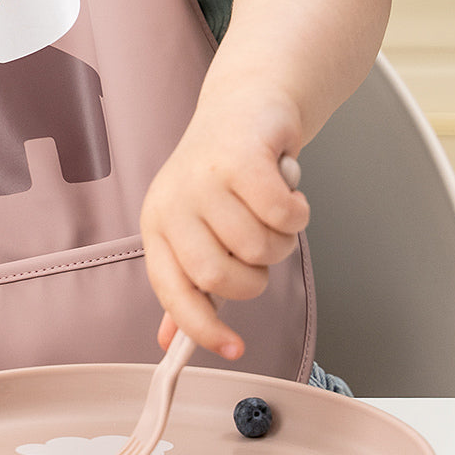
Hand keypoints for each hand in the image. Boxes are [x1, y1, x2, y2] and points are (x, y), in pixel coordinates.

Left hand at [139, 106, 308, 360]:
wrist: (245, 106)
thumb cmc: (222, 175)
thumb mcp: (194, 227)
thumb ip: (188, 284)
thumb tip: (169, 342)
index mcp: (157, 226)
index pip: (172, 292)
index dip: (202, 329)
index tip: (235, 348)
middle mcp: (173, 204)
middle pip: (220, 279)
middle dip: (255, 277)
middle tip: (259, 249)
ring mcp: (204, 180)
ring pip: (260, 249)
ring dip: (281, 240)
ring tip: (271, 210)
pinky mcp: (240, 158)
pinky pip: (284, 216)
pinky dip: (297, 212)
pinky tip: (287, 190)